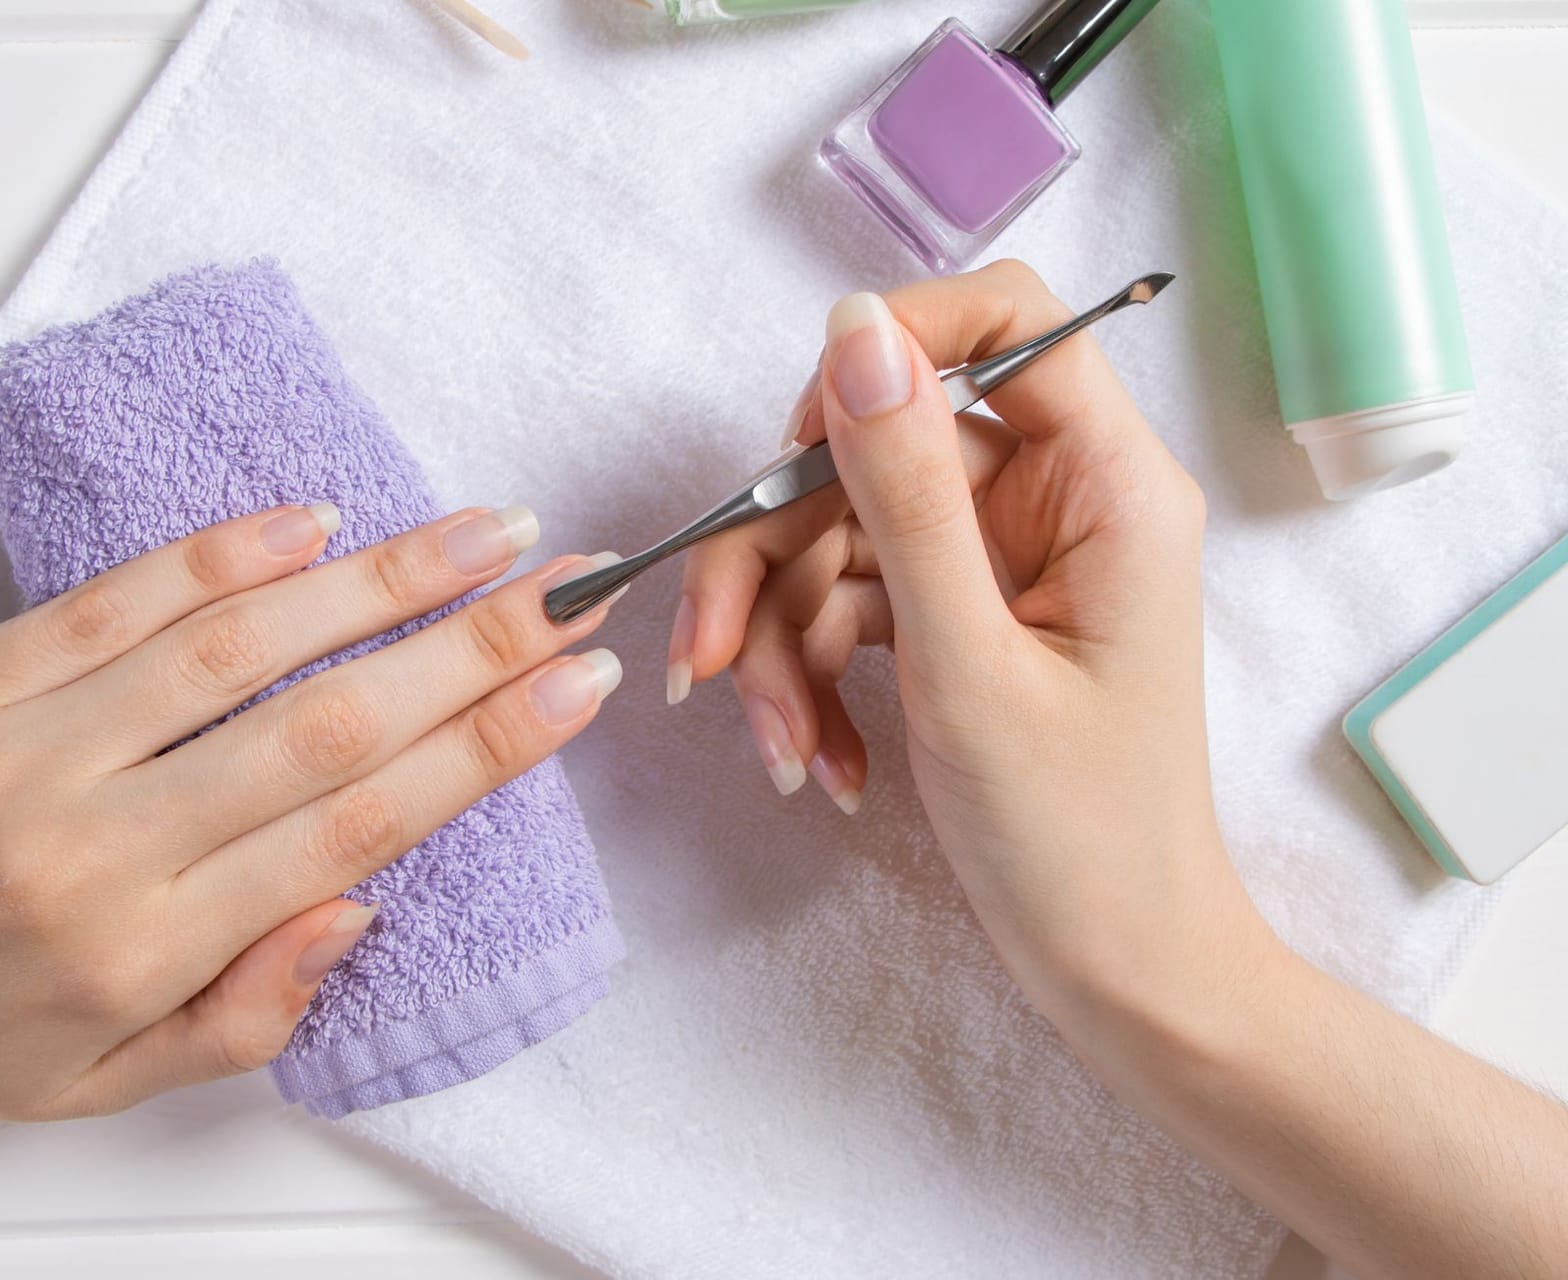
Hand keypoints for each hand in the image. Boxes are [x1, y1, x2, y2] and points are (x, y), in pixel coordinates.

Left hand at [0, 503, 619, 1258]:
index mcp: (145, 943)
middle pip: (327, 720)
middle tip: (569, 584)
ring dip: (376, 579)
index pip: (355, 821)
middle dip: (472, 644)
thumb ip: (246, 1009)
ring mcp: (26, 743)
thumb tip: (357, 903)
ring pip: (237, 642)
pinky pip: (116, 598)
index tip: (575, 683)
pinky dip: (225, 553)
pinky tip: (317, 521)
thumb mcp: (101, 1081)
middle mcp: (97, 836)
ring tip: (477, 533)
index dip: (485, 744)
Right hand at [672, 261, 1266, 1020]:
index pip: (1005, 321)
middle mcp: (1056, 501)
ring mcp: (1004, 562)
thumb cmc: (1077, 835)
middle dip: (780, 557)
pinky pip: (854, 603)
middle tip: (713, 660)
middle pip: (879, 449)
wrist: (1118, 973)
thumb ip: (903, 488)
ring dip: (787, 643)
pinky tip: (822, 763)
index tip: (795, 437)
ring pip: (845, 536)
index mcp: (1106, 483)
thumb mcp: (967, 658)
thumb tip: (853, 326)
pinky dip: (818, 677)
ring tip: (785, 751)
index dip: (889, 347)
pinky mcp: (963, 618)